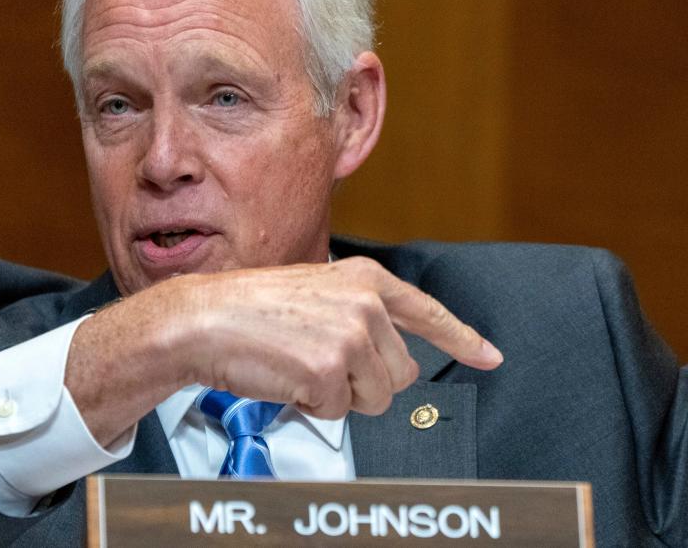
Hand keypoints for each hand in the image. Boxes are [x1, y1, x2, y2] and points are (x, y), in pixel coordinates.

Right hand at [66, 256, 501, 444]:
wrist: (203, 317)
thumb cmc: (251, 308)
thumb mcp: (316, 292)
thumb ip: (361, 315)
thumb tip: (397, 360)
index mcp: (365, 280)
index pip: (428, 312)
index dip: (462, 339)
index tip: (489, 357)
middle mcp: (366, 305)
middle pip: (399, 373)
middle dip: (365, 380)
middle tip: (317, 360)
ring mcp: (350, 337)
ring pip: (375, 398)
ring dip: (338, 394)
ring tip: (298, 364)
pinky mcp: (329, 371)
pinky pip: (336, 412)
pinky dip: (310, 405)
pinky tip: (285, 376)